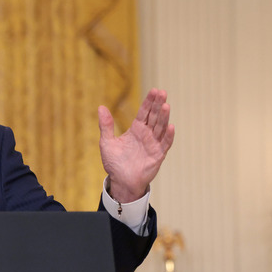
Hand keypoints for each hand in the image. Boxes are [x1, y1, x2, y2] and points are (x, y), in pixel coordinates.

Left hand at [98, 88, 174, 202]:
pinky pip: (164, 144)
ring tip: (166, 106)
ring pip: (160, 128)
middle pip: (154, 117)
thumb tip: (101, 107)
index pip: (144, 112)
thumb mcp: (107, 142)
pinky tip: (170, 126)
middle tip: (162, 92)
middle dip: (158, 104)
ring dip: (164, 117)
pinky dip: (168, 136)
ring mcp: (153, 144)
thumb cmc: (114, 162)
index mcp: (136, 130)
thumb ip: (106, 125)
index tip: (155, 90)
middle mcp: (147, 135)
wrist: (120, 181)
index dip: (149, 102)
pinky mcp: (158, 155)